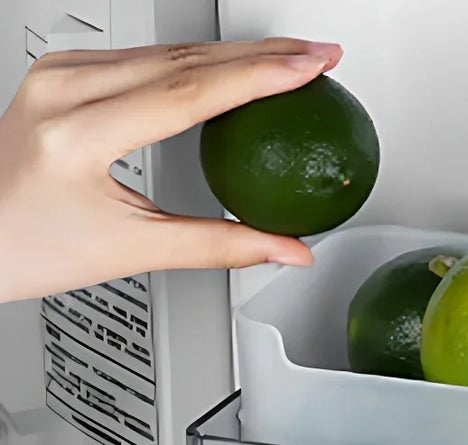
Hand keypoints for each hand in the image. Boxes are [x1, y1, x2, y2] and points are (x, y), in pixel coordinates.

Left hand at [0, 37, 343, 303]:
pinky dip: (197, 60)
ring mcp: (60, 73)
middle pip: (182, 58)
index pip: (185, 93)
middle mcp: (63, 87)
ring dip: (234, 52)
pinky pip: (143, 55)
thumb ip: (220, 247)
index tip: (306, 70)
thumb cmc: (31, 245)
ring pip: (165, 49)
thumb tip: (287, 249)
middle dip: (259, 55)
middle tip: (316, 56)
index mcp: (77, 132)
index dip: (256, 79)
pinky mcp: (63, 72)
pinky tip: (231, 66)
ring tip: (289, 59)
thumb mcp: (132, 250)